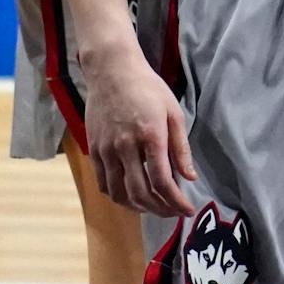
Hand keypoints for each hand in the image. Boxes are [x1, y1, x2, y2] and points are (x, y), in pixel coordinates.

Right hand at [83, 47, 195, 217]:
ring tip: (154, 208)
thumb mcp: (173, 111)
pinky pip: (104, 184)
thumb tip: (189, 177)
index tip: (187, 210)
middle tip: (173, 212)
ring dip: (139, 208)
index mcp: (150, 135)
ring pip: (120, 194)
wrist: (112, 70)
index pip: (163, 182)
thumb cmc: (147, 88)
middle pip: (141, 193)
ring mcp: (106, 149)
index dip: (176, 202)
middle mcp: (126, 146)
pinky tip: (131, 197)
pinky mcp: (94, 149)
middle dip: (160, 210)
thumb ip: (181, 147)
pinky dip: (118, 197)